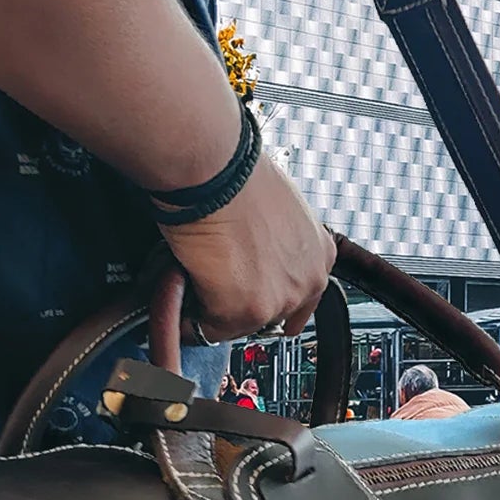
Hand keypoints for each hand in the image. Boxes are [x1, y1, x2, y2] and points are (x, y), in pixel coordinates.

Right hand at [158, 150, 335, 342]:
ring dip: (207, 305)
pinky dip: (184, 313)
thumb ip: (271, 240)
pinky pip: (205, 329)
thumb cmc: (234, 174)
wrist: (214, 170)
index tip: (253, 304)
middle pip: (263, 315)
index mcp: (319, 253)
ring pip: (233, 324)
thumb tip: (249, 252)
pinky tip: (180, 281)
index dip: (268, 301)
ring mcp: (279, 300)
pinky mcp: (246, 312)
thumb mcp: (274, 208)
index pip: (301, 300)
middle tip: (208, 275)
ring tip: (193, 269)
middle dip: (233, 302)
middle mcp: (307, 280)